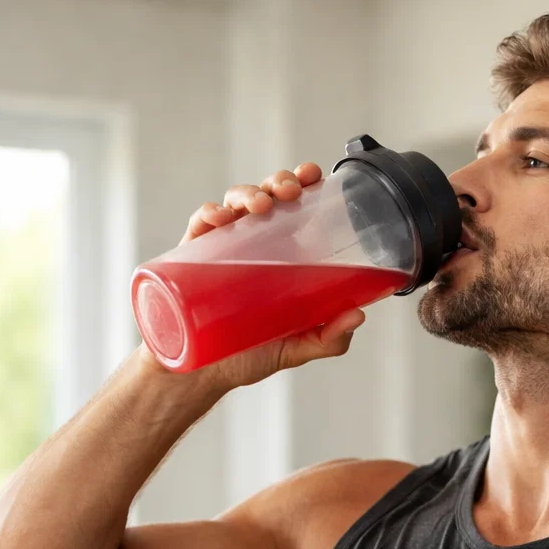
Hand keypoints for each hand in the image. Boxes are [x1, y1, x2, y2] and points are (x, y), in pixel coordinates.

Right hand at [180, 162, 366, 389]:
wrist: (203, 374)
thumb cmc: (249, 355)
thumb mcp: (296, 348)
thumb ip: (329, 338)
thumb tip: (357, 315)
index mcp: (282, 254)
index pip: (296, 207)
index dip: (305, 183)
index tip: (315, 175)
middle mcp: (254, 244)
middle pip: (268, 195)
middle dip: (279, 182)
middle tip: (291, 192)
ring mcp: (223, 247)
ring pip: (235, 202)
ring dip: (248, 193)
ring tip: (261, 205)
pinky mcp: (192, 257)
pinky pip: (199, 224)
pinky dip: (208, 213)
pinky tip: (219, 218)